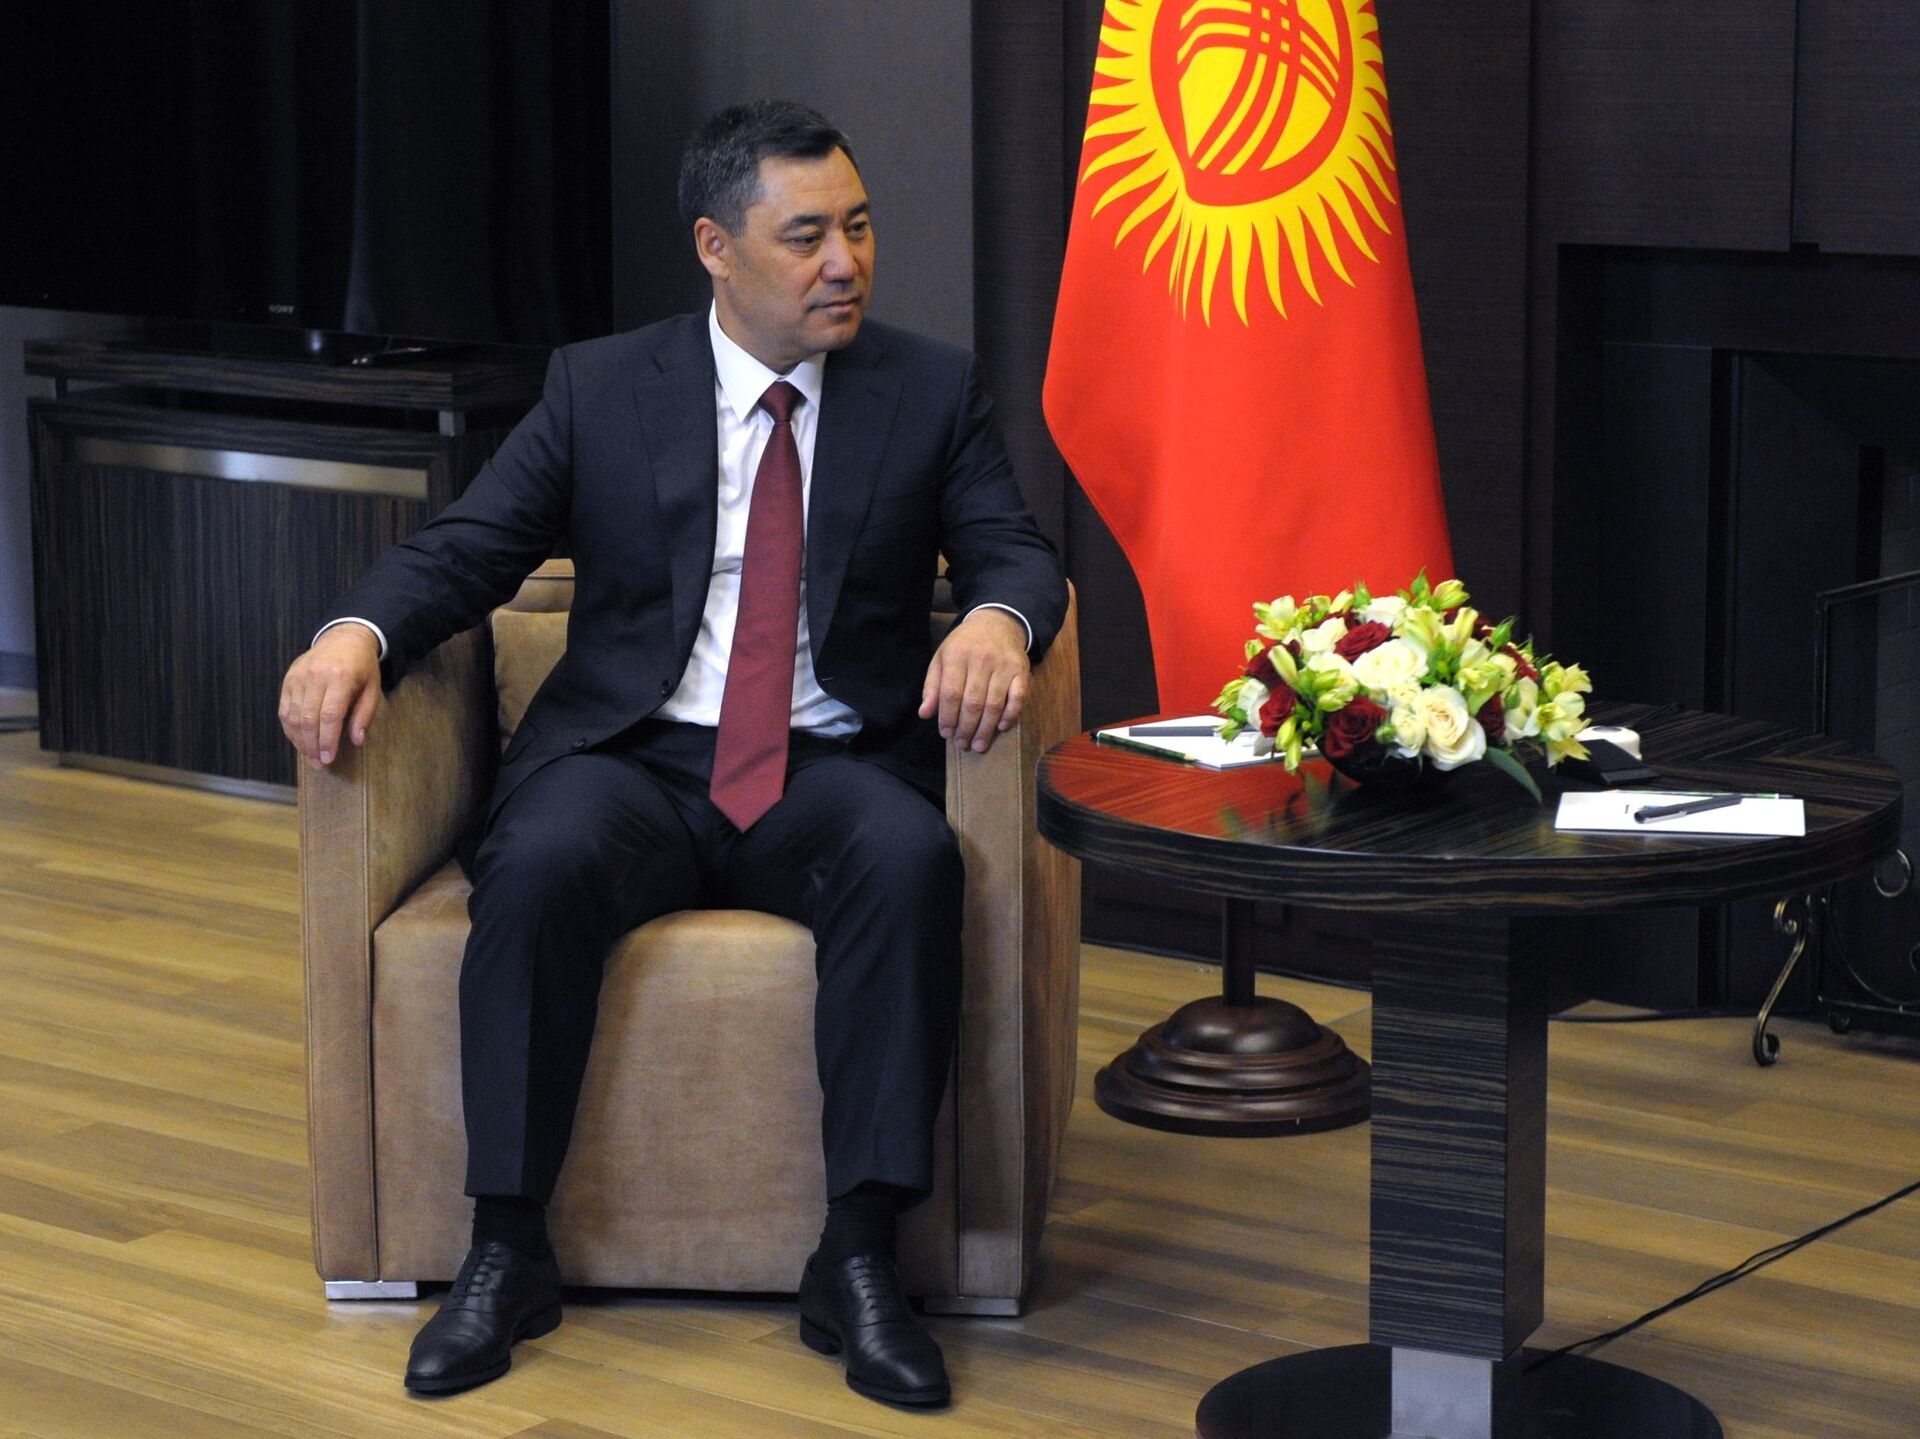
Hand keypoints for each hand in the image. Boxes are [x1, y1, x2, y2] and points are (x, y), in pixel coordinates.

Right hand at [279, 624, 382, 768]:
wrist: (343, 638)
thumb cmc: (362, 667)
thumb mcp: (373, 688)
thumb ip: (364, 715)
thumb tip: (356, 741)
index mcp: (340, 678)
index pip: (330, 715)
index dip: (327, 740)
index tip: (329, 759)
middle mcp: (316, 677)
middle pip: (308, 719)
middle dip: (312, 745)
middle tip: (319, 763)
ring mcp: (298, 677)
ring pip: (293, 716)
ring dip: (300, 741)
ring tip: (310, 756)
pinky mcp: (288, 680)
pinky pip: (284, 709)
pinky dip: (289, 729)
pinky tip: (299, 741)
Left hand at [919, 608, 1029, 753]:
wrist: (996, 623)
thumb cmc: (964, 646)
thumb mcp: (942, 659)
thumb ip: (932, 686)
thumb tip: (925, 714)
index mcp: (957, 655)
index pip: (950, 693)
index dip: (947, 717)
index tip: (946, 734)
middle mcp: (981, 659)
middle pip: (973, 702)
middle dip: (966, 727)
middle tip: (962, 744)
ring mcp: (1003, 665)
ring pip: (994, 703)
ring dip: (986, 728)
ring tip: (979, 745)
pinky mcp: (1021, 670)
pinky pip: (1018, 697)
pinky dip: (1010, 715)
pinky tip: (1001, 727)